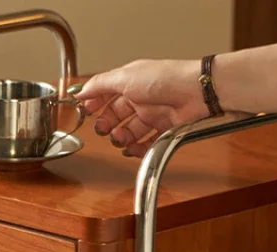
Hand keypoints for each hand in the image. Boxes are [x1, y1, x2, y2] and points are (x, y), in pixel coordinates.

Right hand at [76, 59, 211, 156]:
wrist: (195, 92)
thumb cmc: (165, 79)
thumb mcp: (125, 77)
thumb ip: (100, 85)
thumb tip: (81, 91)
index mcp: (130, 82)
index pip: (107, 94)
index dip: (96, 104)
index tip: (87, 112)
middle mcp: (141, 98)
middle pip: (116, 116)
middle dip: (107, 124)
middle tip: (104, 129)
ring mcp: (152, 115)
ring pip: (130, 132)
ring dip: (121, 138)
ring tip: (121, 138)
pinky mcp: (164, 129)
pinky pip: (146, 144)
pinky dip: (138, 149)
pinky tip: (133, 148)